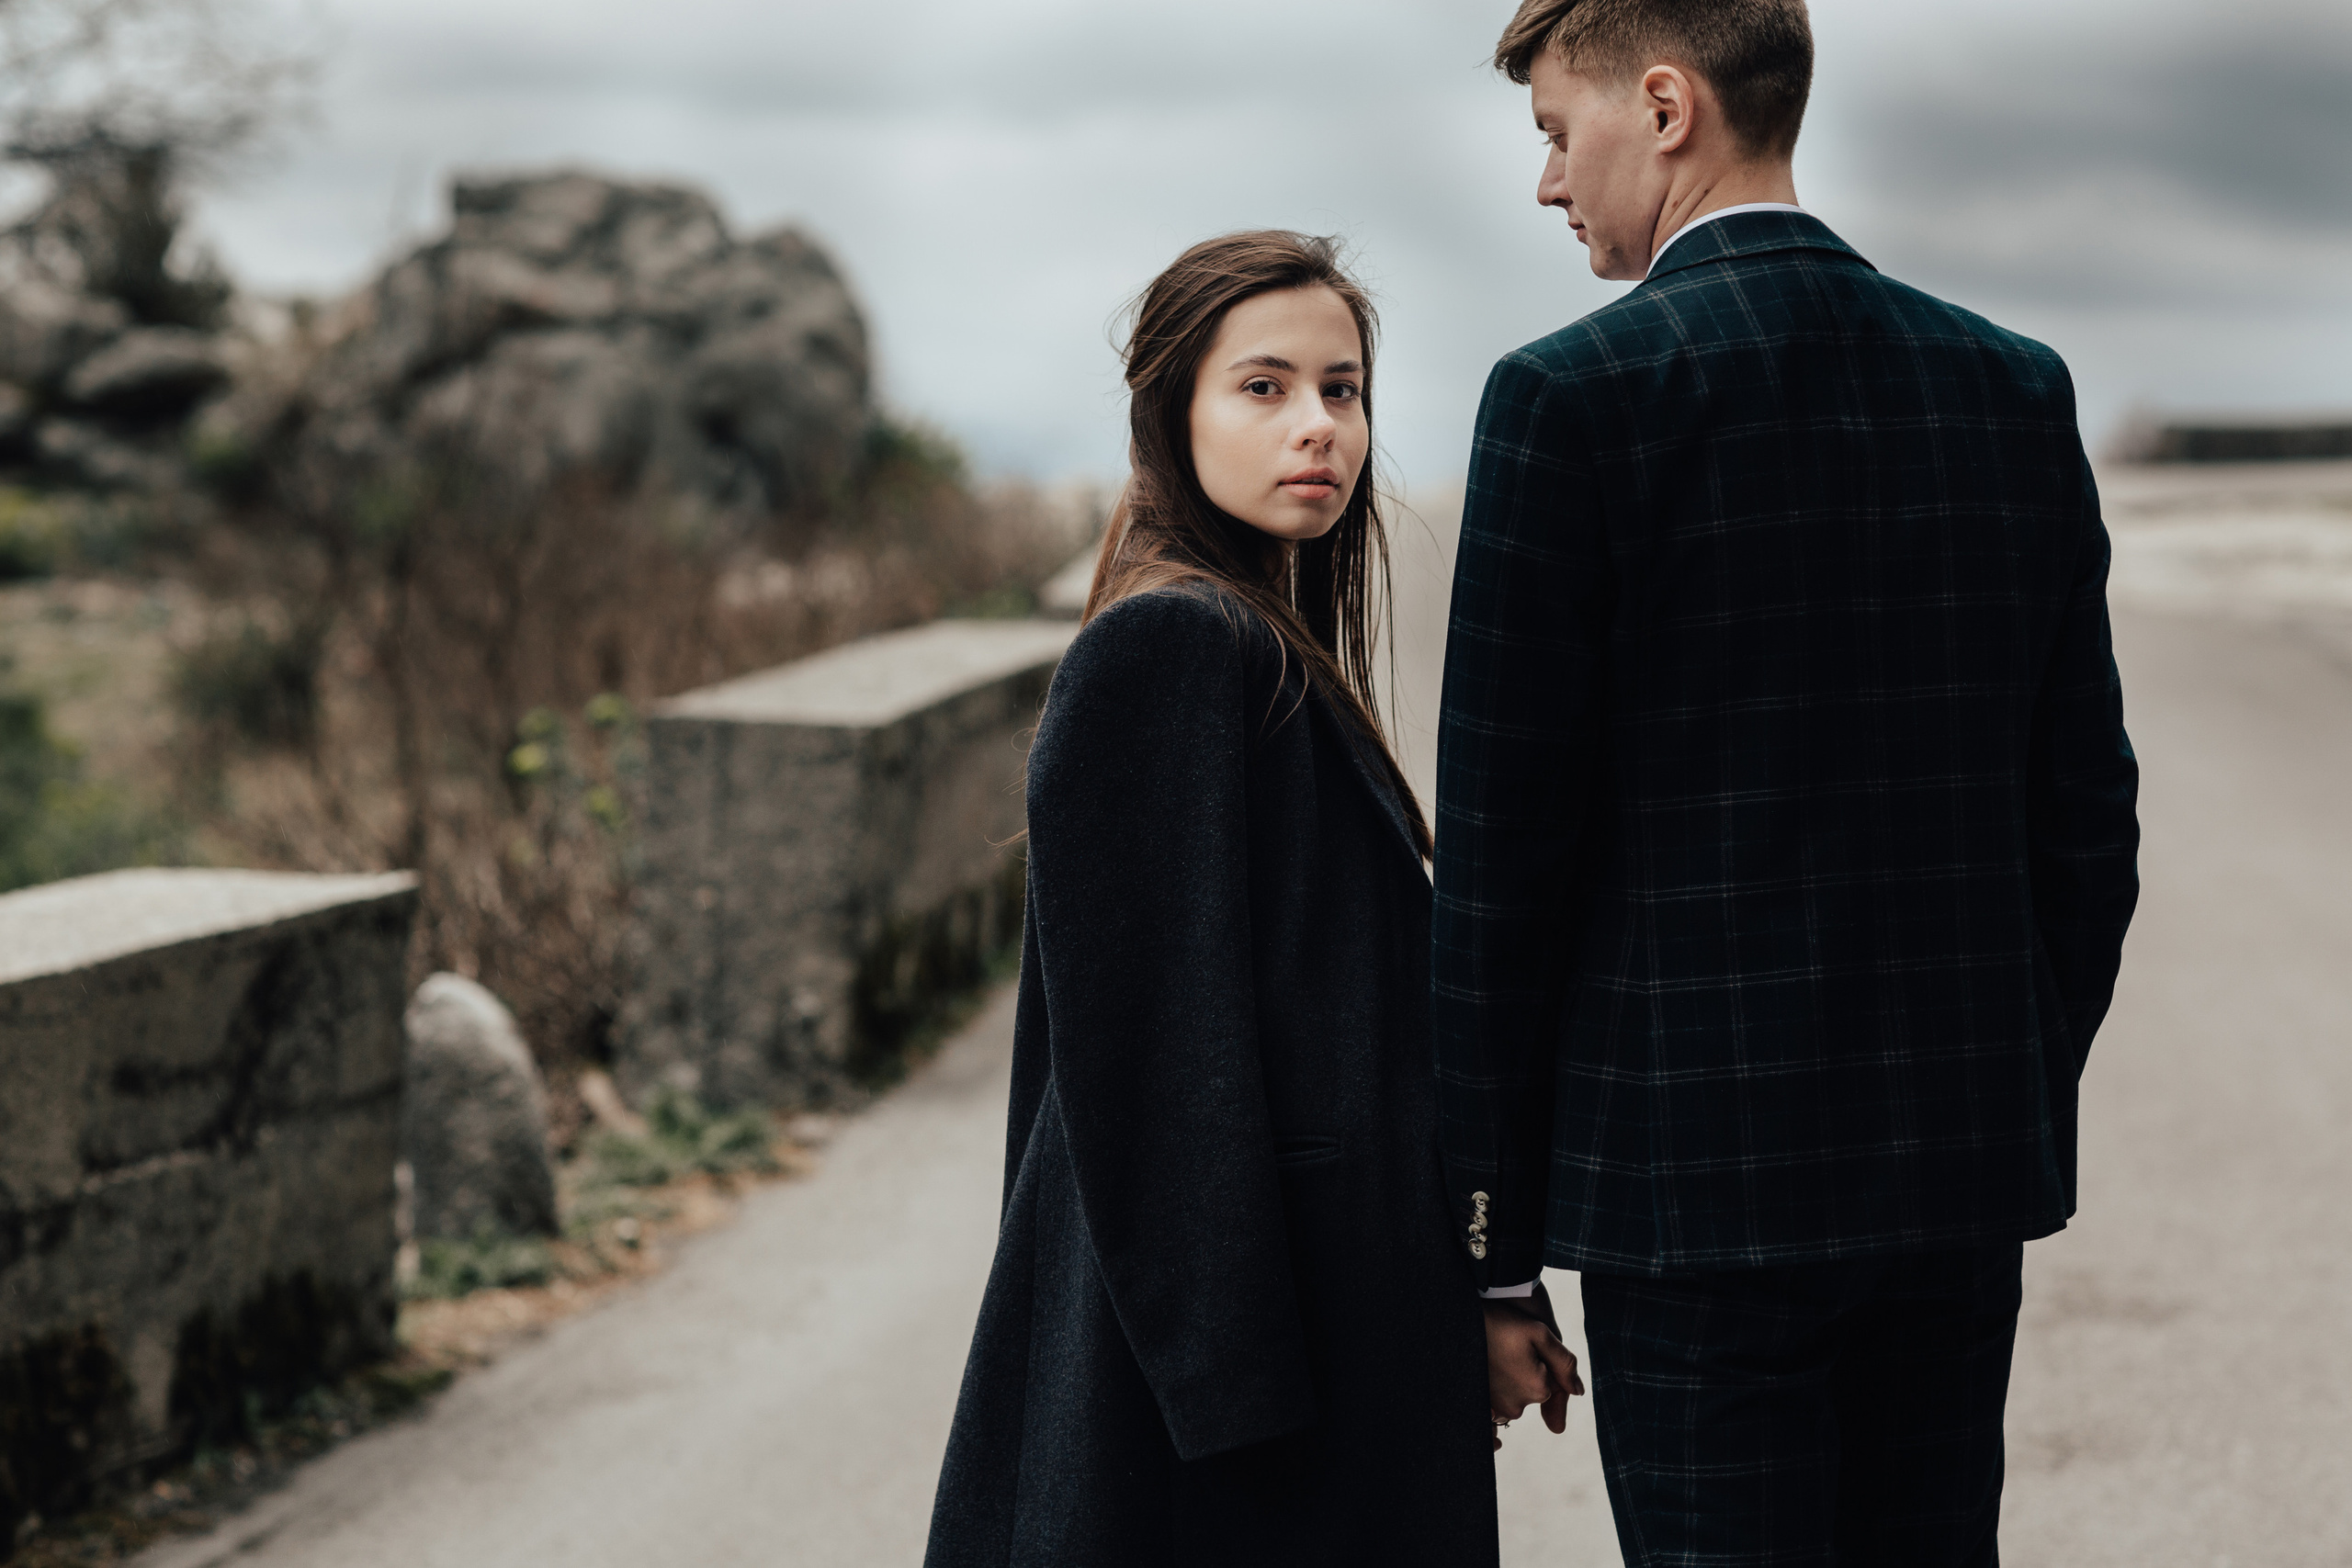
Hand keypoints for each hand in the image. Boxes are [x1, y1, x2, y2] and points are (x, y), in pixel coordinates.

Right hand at [1484, 1297, 1582, 1448]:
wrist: (1461, 1321)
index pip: (1554, 1383)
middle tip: (1510, 1347)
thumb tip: (1578, 1391)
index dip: (1543, 1361)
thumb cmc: (1504, 1323)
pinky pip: (1497, 1404)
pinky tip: (1489, 1368)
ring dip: (1511, 1381)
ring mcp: (1496, 1409)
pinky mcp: (1480, 1407)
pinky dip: (1496, 1388)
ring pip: (1516, 1397)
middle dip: (1528, 1372)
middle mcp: (1517, 1406)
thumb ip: (1565, 1364)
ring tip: (1496, 1355)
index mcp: (1537, 1389)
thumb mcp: (1541, 1334)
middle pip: (1534, 1392)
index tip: (1525, 1344)